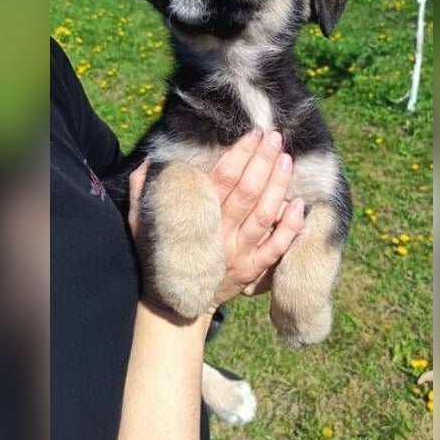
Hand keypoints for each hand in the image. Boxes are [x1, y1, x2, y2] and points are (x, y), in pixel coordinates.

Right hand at [128, 130, 304, 316]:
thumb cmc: (157, 256)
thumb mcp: (141, 222)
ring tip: (288, 160)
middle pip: (247, 190)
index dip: (241, 153)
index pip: (224, 176)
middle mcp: (220, 232)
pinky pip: (275, 248)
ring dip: (278, 185)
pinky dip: (289, 228)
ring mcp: (237, 253)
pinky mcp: (250, 271)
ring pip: (264, 214)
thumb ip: (144, 190)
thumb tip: (149, 162)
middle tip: (276, 138)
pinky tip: (299, 205)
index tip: (255, 134)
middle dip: (264, 160)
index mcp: (198, 216)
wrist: (171, 306)